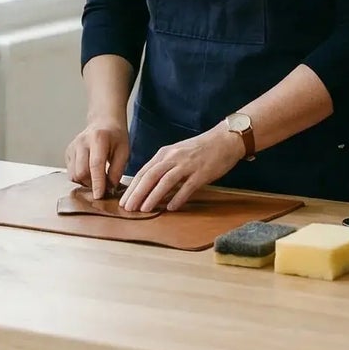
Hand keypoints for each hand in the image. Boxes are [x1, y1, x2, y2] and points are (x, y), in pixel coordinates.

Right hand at [65, 116, 129, 199]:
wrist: (104, 121)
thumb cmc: (116, 136)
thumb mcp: (124, 151)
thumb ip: (117, 170)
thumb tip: (109, 188)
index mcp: (98, 138)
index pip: (95, 165)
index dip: (97, 182)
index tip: (99, 196)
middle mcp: (82, 142)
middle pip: (81, 172)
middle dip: (92, 184)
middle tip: (104, 185)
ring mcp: (72, 146)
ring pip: (73, 174)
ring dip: (85, 182)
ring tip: (97, 178)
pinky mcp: (68, 152)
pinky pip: (70, 172)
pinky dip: (80, 177)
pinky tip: (89, 172)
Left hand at [121, 128, 244, 213]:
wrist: (224, 139)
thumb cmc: (199, 149)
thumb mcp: (176, 153)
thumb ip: (163, 167)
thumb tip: (149, 185)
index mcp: (165, 154)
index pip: (143, 172)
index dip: (132, 187)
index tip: (123, 201)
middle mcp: (173, 158)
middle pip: (150, 176)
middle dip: (137, 193)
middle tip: (127, 208)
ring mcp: (187, 165)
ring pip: (165, 181)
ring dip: (153, 196)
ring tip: (143, 209)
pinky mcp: (202, 172)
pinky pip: (187, 186)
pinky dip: (178, 197)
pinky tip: (171, 208)